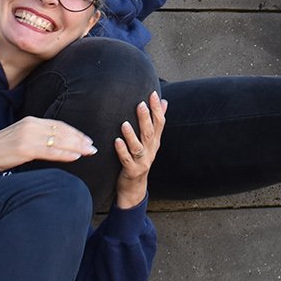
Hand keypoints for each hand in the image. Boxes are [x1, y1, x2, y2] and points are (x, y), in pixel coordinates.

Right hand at [0, 116, 97, 176]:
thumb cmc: (0, 149)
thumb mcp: (20, 137)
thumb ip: (37, 138)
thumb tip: (55, 145)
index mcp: (31, 121)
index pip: (59, 125)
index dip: (75, 132)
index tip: (86, 139)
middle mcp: (32, 125)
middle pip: (62, 131)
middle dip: (80, 140)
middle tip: (93, 147)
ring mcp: (28, 136)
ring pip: (59, 141)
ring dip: (77, 147)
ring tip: (89, 152)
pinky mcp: (25, 148)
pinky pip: (49, 151)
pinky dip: (64, 154)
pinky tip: (75, 157)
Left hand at [114, 92, 166, 209]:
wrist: (134, 187)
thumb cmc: (139, 160)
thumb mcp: (150, 142)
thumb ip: (156, 123)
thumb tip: (164, 102)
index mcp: (155, 142)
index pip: (159, 123)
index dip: (157, 109)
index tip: (152, 94)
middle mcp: (151, 151)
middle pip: (149, 133)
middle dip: (146, 118)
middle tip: (140, 104)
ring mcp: (142, 162)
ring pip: (138, 147)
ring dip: (131, 135)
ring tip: (124, 124)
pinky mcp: (132, 171)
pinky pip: (126, 160)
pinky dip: (122, 150)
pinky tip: (116, 141)